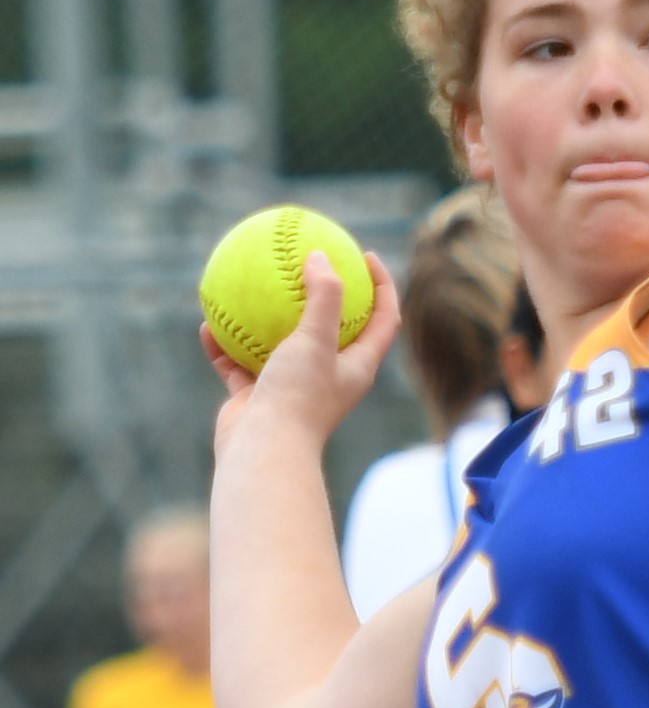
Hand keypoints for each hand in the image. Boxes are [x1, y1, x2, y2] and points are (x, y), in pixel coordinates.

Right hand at [201, 250, 400, 456]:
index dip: (382, 286)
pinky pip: (238, 365)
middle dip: (325, 296)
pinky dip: (224, 347)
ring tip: (250, 287)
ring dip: (266, 319)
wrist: (263, 452)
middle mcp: (329, 376)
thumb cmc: (298, 398)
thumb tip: (320, 257)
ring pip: (280, 345)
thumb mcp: (316, 341)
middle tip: (309, 260)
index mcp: (357, 366)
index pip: (383, 319)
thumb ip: (323, 298)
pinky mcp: (258, 398)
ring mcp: (292, 387)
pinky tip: (206, 325)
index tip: (365, 255)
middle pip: (334, 329)